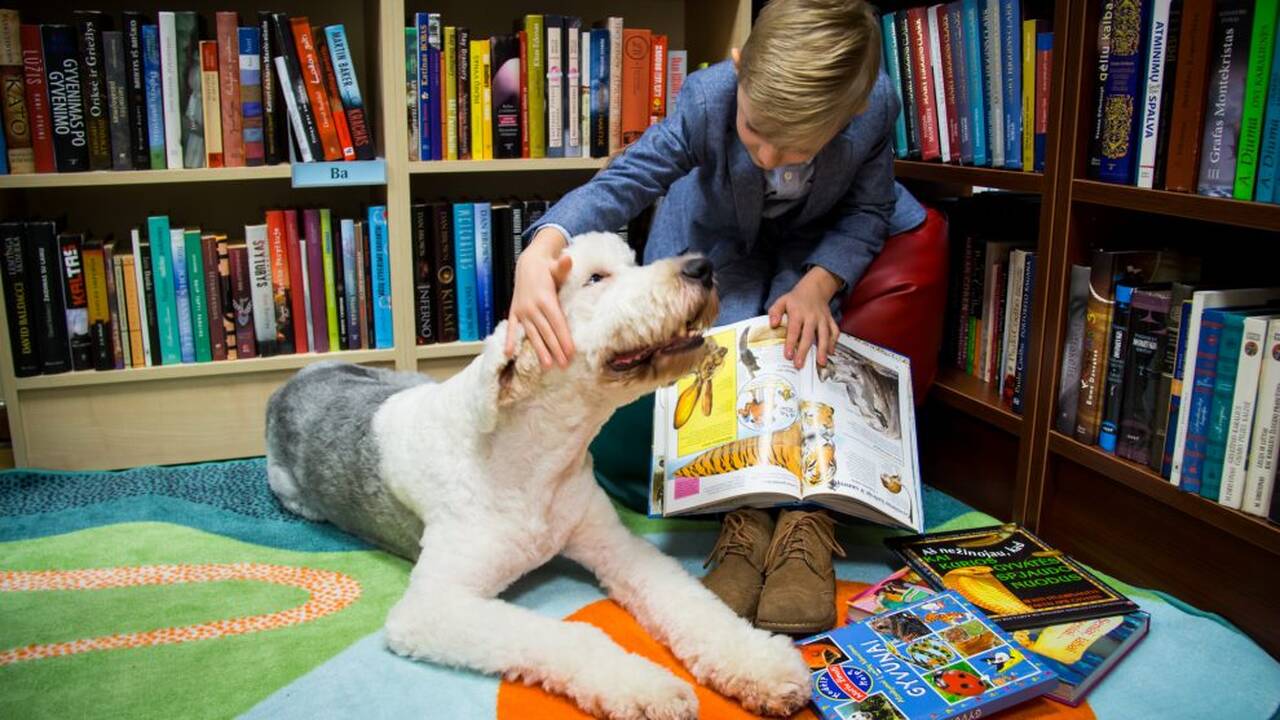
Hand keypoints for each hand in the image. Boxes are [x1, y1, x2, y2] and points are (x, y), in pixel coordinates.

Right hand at [505, 227, 574, 367]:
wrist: (527, 263)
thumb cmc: (547, 268)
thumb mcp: (556, 266)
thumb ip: (562, 266)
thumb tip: (568, 259)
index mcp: (545, 298)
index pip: (557, 322)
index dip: (564, 338)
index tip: (571, 352)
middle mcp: (532, 307)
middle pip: (546, 332)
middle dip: (555, 349)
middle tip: (563, 365)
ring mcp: (522, 310)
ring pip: (532, 334)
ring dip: (539, 350)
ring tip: (546, 366)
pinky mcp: (514, 311)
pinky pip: (512, 328)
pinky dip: (510, 340)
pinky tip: (509, 354)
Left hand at [767, 267, 842, 368]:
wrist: (814, 288)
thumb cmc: (795, 299)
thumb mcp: (782, 301)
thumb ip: (775, 312)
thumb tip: (772, 324)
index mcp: (798, 313)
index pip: (794, 330)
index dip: (791, 343)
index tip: (788, 355)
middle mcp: (812, 316)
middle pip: (808, 336)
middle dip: (804, 351)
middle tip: (799, 364)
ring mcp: (823, 318)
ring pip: (824, 335)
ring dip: (823, 349)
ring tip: (820, 363)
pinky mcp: (830, 320)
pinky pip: (834, 331)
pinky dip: (834, 342)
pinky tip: (830, 352)